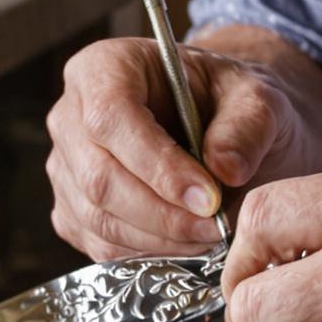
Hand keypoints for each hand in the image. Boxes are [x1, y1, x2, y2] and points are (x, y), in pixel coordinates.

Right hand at [45, 39, 312, 260]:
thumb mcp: (256, 97)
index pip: (110, 117)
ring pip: (97, 217)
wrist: (220, 126)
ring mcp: (66, 167)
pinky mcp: (71, 210)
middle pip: (98, 176)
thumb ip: (246, 126)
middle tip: (218, 227)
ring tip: (211, 236)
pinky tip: (187, 242)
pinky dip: (147, 254)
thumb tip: (225, 171)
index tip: (209, 198)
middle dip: (163, 214)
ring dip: (160, 239)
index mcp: (104, 68)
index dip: (157, 165)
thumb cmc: (229, 102)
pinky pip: (99, 244)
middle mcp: (70, 116)